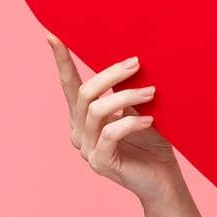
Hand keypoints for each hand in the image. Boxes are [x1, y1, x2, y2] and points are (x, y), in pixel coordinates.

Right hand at [45, 32, 185, 205]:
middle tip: (137, 64)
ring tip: (151, 92)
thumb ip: (126, 92)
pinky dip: (131, 122)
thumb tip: (131, 62)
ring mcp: (86, 149)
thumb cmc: (153, 143)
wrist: (163, 180)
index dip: (61, 61)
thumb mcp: (138, 110)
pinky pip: (111, 134)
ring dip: (126, 96)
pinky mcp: (100, 162)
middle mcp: (79, 131)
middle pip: (85, 93)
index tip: (52, 36)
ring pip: (97, 111)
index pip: (69, 85)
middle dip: (111, 74)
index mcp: (83, 117)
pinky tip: (149, 120)